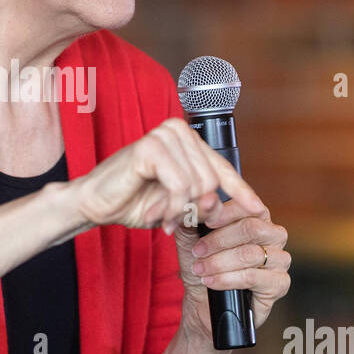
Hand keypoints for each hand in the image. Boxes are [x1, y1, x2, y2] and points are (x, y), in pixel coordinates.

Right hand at [69, 118, 265, 233]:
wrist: (94, 204)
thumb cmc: (132, 201)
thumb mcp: (177, 204)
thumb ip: (203, 202)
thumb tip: (229, 207)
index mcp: (187, 140)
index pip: (223, 167)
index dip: (242, 191)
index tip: (259, 211)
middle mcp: (178, 131)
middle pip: (212, 181)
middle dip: (196, 210)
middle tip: (173, 222)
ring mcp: (164, 136)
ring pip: (199, 185)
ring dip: (180, 212)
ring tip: (162, 218)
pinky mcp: (150, 148)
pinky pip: (180, 187)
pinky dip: (171, 208)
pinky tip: (156, 216)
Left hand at [173, 196, 290, 343]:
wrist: (202, 301)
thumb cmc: (201, 264)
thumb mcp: (190, 239)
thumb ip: (193, 219)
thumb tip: (204, 199)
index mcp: (257, 217)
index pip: (249, 205)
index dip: (227, 212)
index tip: (205, 221)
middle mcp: (274, 235)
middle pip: (252, 228)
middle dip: (220, 240)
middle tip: (197, 251)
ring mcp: (280, 259)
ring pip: (251, 254)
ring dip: (219, 262)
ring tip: (200, 269)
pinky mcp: (280, 283)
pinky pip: (253, 277)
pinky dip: (227, 279)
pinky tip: (211, 282)